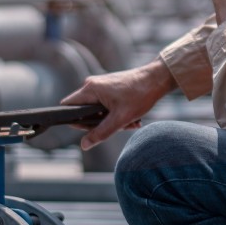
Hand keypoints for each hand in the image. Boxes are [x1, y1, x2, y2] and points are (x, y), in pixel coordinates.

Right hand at [59, 60, 175, 149]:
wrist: (157, 79)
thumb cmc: (140, 95)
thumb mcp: (120, 119)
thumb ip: (100, 133)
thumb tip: (84, 145)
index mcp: (90, 89)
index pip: (68, 107)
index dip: (76, 122)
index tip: (92, 129)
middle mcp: (92, 85)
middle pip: (84, 112)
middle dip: (101, 124)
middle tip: (119, 126)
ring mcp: (101, 86)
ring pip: (97, 111)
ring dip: (112, 121)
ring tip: (130, 122)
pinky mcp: (109, 88)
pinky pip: (105, 106)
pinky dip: (117, 115)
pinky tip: (132, 118)